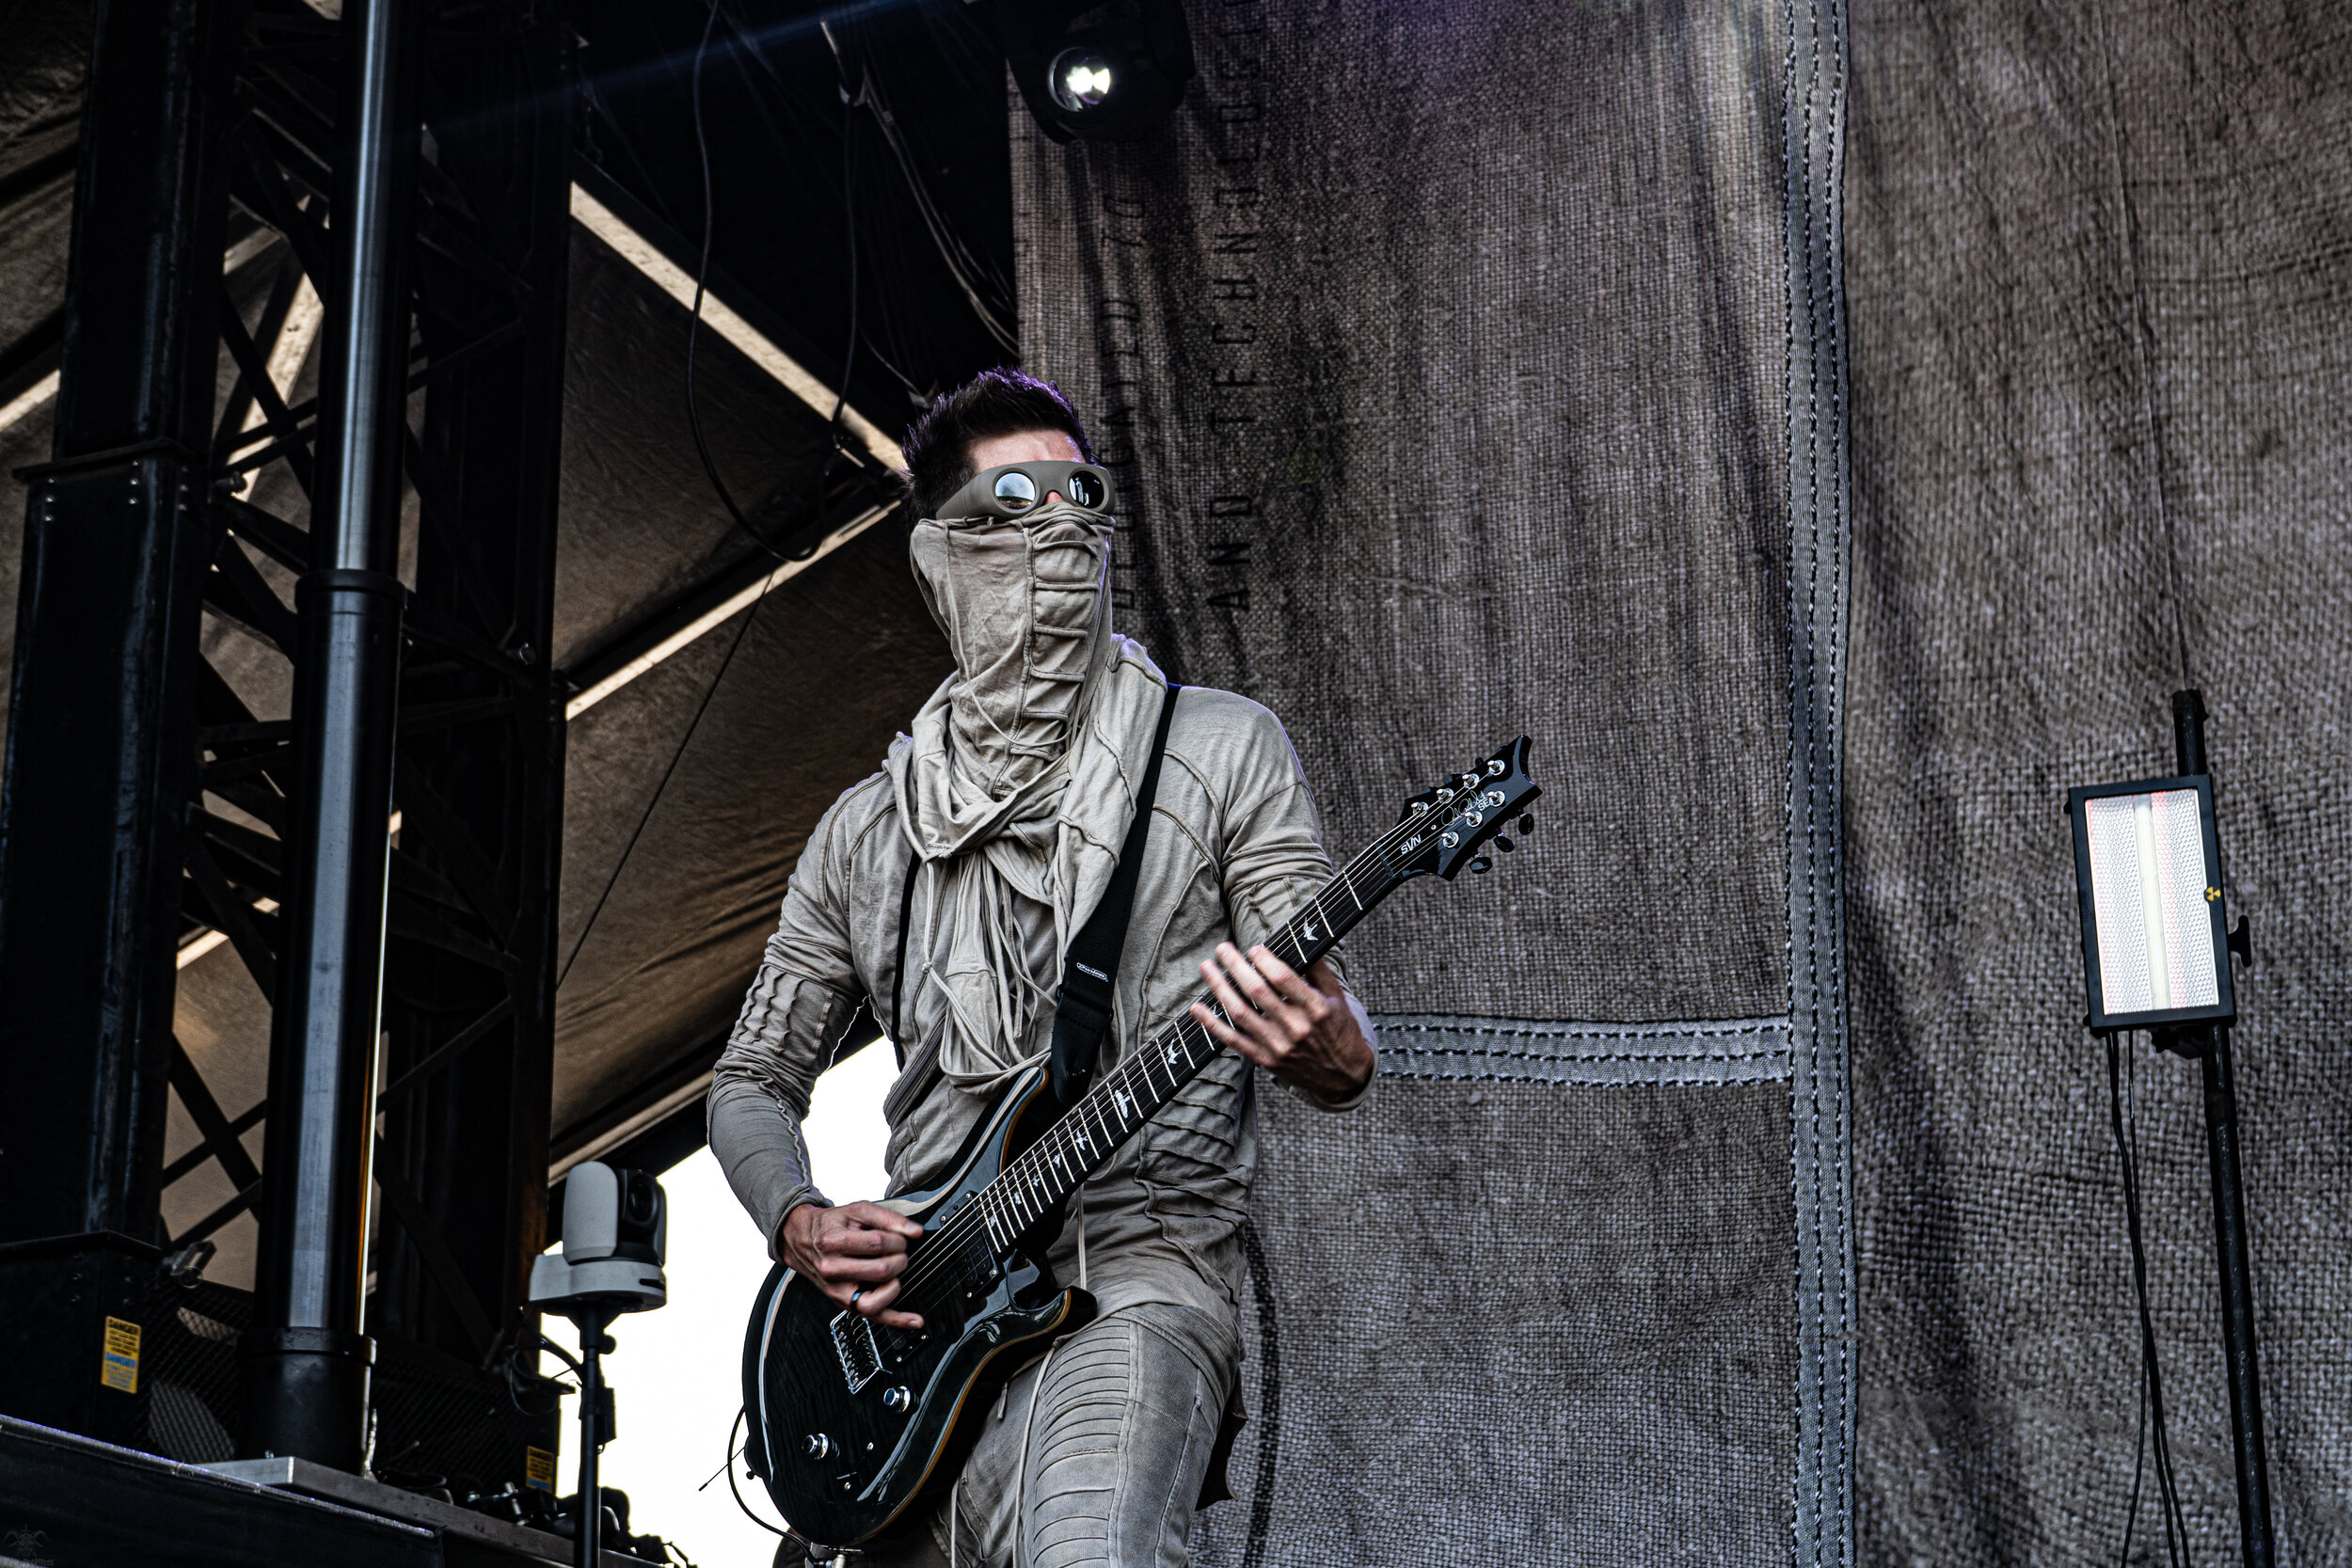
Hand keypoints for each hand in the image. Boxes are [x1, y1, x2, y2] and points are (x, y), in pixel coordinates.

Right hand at [779, 1201, 924, 1328]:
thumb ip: (887, 1218)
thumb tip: (914, 1231)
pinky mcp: (844, 1303)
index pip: (878, 1243)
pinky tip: (913, 1320)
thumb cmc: (831, 1226)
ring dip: (895, 1285)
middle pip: (881, 1270)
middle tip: (898, 1252)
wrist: (802, 1240)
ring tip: (895, 1273)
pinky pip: (872, 1317)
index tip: (900, 1237)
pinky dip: (896, 1320)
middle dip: (900, 1258)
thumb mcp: (857, 1211)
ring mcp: (837, 1290)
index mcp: (833, 1242)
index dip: (898, 1239)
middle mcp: (832, 1270)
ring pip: (875, 1301)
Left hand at [1191, 943, 1373, 1103]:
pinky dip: (1213, 1024)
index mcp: (1316, 1009)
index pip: (1283, 978)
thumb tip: (1301, 939)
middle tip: (1222, 948)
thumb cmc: (1340, 1030)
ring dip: (1219, 988)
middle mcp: (1296, 1028)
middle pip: (1257, 991)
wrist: (1342, 1076)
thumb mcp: (1338, 998)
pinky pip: (1233, 1041)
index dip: (1264, 959)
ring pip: (1240, 1012)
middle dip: (1235, 966)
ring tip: (1206, 968)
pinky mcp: (1266, 1061)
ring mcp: (1278, 1046)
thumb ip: (1318, 970)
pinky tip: (1197, 1008)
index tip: (1253, 948)